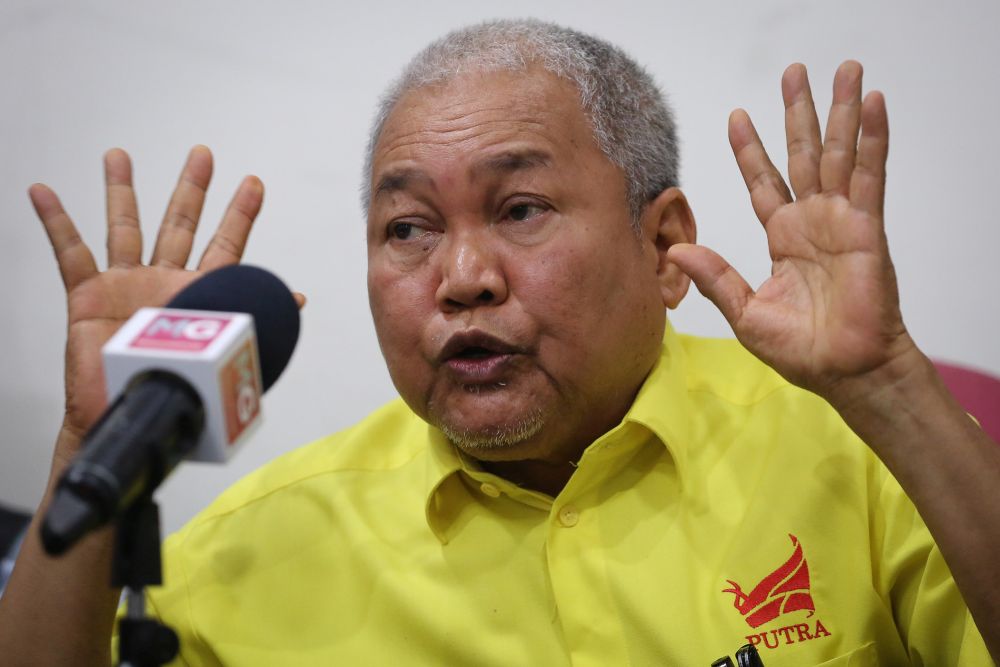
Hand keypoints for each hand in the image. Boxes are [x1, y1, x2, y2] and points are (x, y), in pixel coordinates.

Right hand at [31, 146, 263, 463]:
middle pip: (180, 224)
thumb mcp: (223, 351)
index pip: (226, 245)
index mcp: (200, 294)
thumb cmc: (178, 389)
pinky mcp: (87, 296)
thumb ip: (258, 320)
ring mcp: (125, 285)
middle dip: (192, 188)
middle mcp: (164, 282)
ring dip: (121, 190)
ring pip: (124, 226)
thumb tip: (295, 301)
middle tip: (203, 153)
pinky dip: (56, 221)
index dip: (240, 214)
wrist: (134, 415)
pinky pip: (69, 252)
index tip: (254, 183)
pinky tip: (43, 191)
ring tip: (119, 154)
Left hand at [669, 61, 913, 404]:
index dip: (750, 149)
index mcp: (783, 238)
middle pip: (801, 154)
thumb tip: (675, 253)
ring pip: (838, 154)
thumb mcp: (744, 311)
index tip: (736, 116)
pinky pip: (870, 175)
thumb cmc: (801, 349)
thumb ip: (715, 278)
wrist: (844, 372)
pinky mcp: (867, 228)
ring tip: (843, 69)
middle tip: (793, 72)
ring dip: (839, 111)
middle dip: (796, 113)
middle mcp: (812, 222)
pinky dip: (872, 139)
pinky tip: (872, 104)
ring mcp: (841, 221)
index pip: (763, 182)